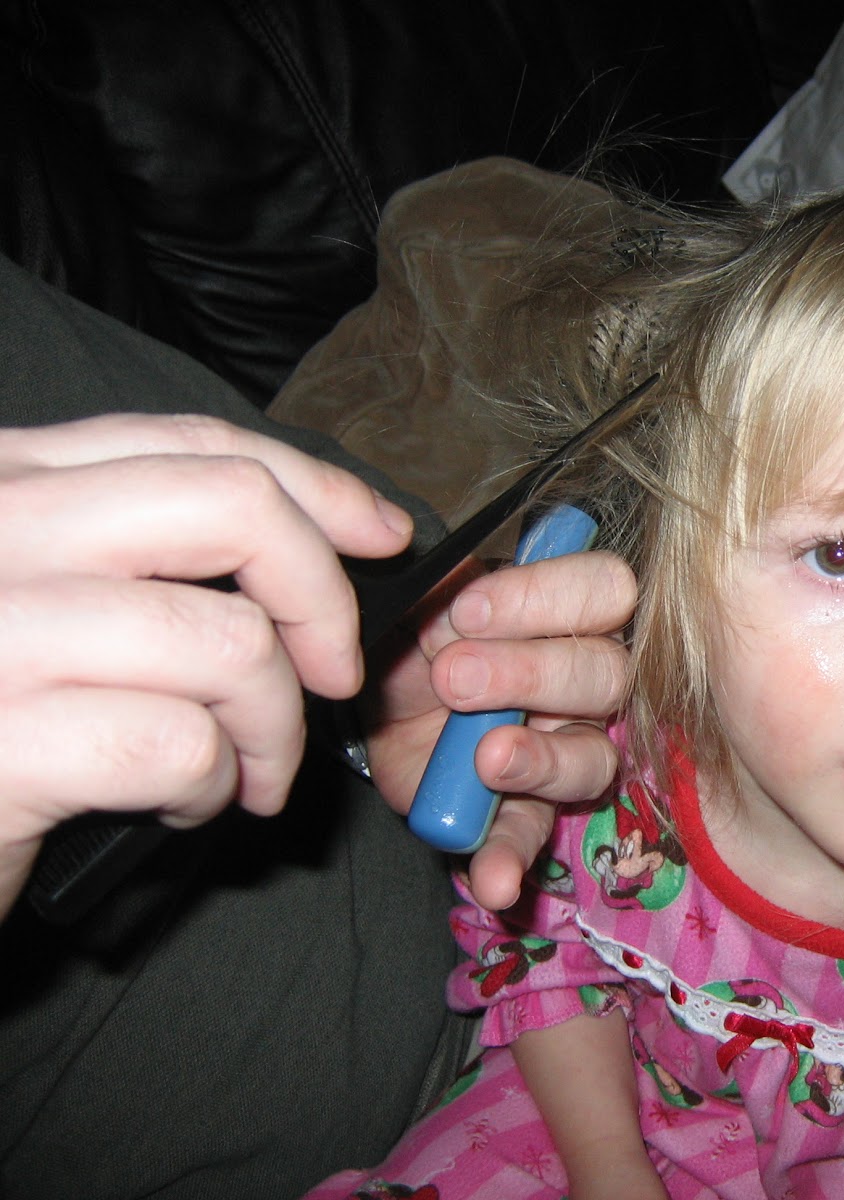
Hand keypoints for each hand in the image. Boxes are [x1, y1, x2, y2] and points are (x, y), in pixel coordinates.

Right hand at [0, 414, 414, 916]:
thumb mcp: (47, 605)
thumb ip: (145, 556)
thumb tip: (319, 546)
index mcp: (7, 482)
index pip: (195, 443)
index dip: (315, 485)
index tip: (383, 534)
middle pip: (234, 508)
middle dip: (324, 597)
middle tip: (334, 675)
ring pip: (233, 642)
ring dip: (274, 726)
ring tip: (244, 771)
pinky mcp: (1, 742)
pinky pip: (185, 744)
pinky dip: (217, 785)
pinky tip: (182, 804)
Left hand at [364, 549, 634, 909]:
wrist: (374, 714)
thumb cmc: (416, 644)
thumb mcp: (420, 606)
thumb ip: (444, 591)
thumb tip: (457, 580)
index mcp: (569, 612)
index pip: (606, 589)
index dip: (547, 597)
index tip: (467, 611)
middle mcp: (588, 679)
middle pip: (606, 672)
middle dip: (530, 672)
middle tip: (453, 679)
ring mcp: (568, 750)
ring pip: (593, 757)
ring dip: (540, 759)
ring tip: (484, 759)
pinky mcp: (526, 812)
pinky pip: (534, 836)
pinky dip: (510, 858)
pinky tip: (493, 881)